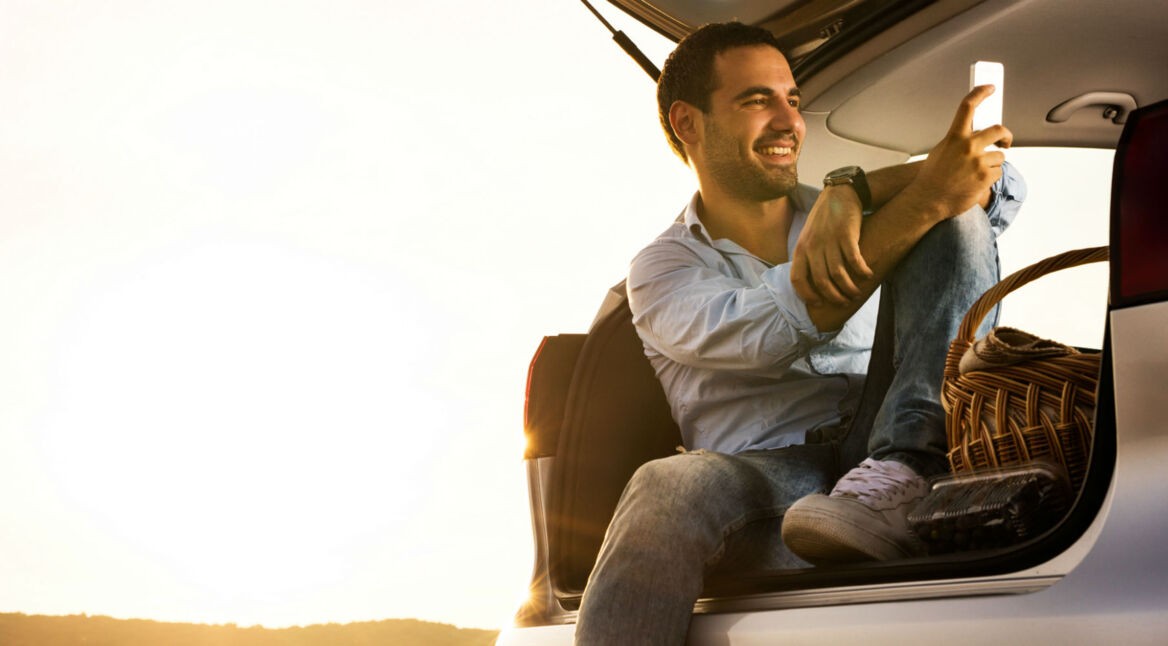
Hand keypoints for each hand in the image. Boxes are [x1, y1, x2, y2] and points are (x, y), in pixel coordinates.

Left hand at [791, 184, 873, 305]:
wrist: (840, 194)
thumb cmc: (825, 219)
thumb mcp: (808, 238)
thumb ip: (808, 257)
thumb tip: (811, 282)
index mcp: (800, 249)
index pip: (797, 279)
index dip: (807, 295)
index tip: (818, 303)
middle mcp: (813, 247)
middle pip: (821, 282)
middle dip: (833, 297)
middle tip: (844, 302)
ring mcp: (829, 241)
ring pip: (838, 275)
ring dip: (849, 288)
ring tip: (856, 293)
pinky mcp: (846, 235)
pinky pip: (854, 260)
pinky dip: (862, 272)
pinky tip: (868, 275)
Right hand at [909, 85, 1012, 220]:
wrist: (927, 200)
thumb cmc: (932, 177)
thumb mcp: (941, 151)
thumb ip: (958, 141)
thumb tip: (975, 134)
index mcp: (954, 137)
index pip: (967, 107)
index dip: (980, 93)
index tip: (990, 88)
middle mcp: (968, 146)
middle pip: (998, 130)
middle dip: (1006, 135)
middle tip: (1005, 142)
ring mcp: (978, 162)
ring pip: (999, 156)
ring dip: (992, 164)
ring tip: (976, 174)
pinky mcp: (985, 177)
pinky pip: (997, 172)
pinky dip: (990, 178)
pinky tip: (976, 183)